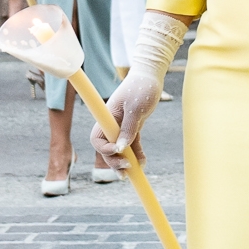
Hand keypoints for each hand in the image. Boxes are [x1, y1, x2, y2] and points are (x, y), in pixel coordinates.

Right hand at [99, 11, 186, 165]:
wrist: (151, 76)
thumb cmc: (142, 87)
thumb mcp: (136, 108)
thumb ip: (129, 128)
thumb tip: (120, 148)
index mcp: (107, 117)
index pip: (97, 139)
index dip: (104, 149)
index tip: (117, 151)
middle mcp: (112, 123)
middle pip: (106, 148)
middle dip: (114, 161)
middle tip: (128, 169)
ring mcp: (122, 126)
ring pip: (118, 149)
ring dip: (124, 162)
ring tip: (134, 172)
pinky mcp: (133, 127)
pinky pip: (131, 145)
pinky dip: (136, 154)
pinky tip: (143, 162)